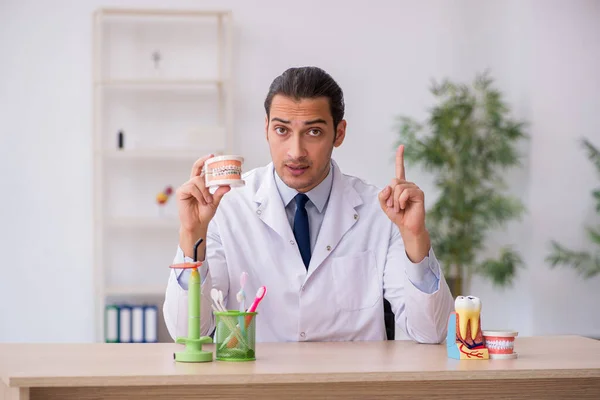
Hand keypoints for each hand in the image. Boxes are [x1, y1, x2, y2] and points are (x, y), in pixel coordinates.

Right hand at [177, 154, 229, 257]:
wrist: (198, 224)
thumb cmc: (204, 213)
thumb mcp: (215, 202)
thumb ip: (219, 192)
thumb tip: (228, 185)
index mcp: (199, 184)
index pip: (200, 168)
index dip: (204, 161)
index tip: (212, 155)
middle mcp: (192, 184)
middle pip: (199, 174)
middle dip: (207, 180)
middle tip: (212, 190)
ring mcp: (186, 188)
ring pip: (197, 181)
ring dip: (204, 191)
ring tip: (207, 201)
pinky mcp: (181, 192)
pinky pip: (192, 188)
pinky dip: (199, 195)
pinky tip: (201, 201)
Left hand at [378, 145, 429, 261]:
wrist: (407, 227)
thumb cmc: (398, 216)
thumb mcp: (384, 205)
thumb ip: (382, 195)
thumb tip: (389, 186)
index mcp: (400, 185)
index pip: (400, 168)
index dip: (400, 157)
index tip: (401, 146)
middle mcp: (408, 184)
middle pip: (393, 181)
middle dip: (390, 195)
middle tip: (394, 206)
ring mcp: (414, 188)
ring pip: (398, 187)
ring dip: (395, 200)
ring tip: (400, 208)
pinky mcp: (419, 193)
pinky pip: (405, 192)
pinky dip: (401, 201)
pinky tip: (405, 206)